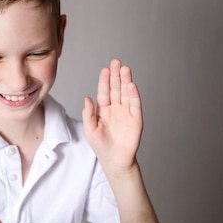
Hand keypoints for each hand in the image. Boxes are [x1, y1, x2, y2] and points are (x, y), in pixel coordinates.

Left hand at [82, 59, 142, 173]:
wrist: (114, 160)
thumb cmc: (100, 146)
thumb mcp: (90, 130)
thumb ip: (88, 114)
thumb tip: (87, 98)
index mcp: (103, 110)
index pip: (104, 92)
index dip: (104, 81)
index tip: (105, 69)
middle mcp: (116, 108)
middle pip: (116, 89)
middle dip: (116, 76)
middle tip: (116, 62)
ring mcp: (126, 113)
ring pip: (126, 94)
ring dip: (126, 81)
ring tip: (125, 69)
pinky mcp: (136, 119)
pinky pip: (135, 105)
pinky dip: (134, 95)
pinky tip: (131, 85)